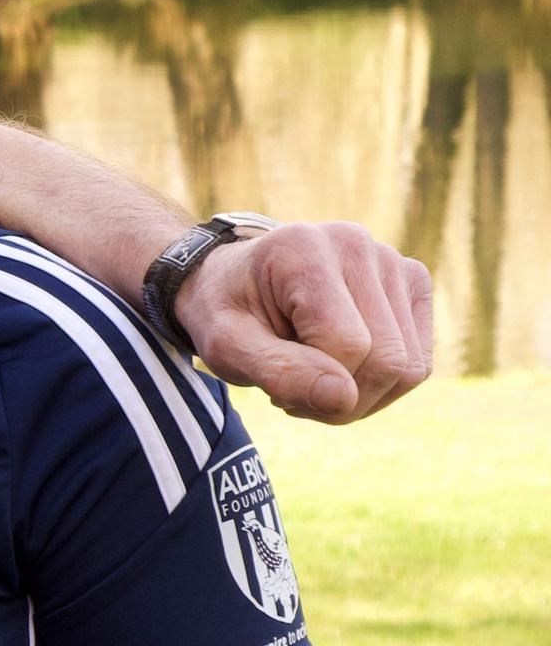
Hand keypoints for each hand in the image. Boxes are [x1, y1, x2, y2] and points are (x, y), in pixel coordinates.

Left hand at [175, 222, 435, 423]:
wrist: (236, 282)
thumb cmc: (228, 312)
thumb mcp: (226, 345)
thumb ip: (277, 370)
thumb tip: (343, 399)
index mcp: (305, 249)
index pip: (347, 344)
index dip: (315, 384)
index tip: (273, 386)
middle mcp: (358, 245)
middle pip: (387, 360)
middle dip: (342, 400)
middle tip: (292, 393)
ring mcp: (393, 262)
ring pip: (410, 368)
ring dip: (360, 396)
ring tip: (313, 377)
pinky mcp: (413, 283)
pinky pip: (420, 363)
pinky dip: (381, 385)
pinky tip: (340, 370)